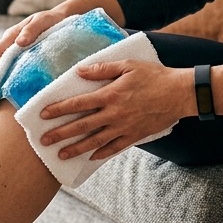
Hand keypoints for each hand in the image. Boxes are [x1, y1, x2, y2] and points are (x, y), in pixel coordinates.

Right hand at [0, 8, 71, 96]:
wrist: (61, 17)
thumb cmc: (52, 19)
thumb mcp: (43, 21)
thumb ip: (32, 30)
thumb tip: (19, 42)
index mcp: (12, 34)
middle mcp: (10, 42)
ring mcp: (14, 49)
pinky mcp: (21, 55)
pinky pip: (9, 67)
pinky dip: (3, 78)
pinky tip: (1, 90)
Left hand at [37, 61, 192, 160]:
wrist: (179, 93)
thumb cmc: (154, 75)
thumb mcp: (127, 65)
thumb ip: (102, 69)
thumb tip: (79, 71)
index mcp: (110, 95)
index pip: (77, 104)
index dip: (58, 109)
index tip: (43, 115)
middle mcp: (114, 114)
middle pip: (81, 126)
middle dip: (60, 134)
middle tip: (43, 141)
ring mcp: (124, 127)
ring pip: (95, 141)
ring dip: (76, 148)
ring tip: (60, 154)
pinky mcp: (135, 136)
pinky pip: (114, 148)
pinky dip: (101, 154)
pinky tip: (90, 158)